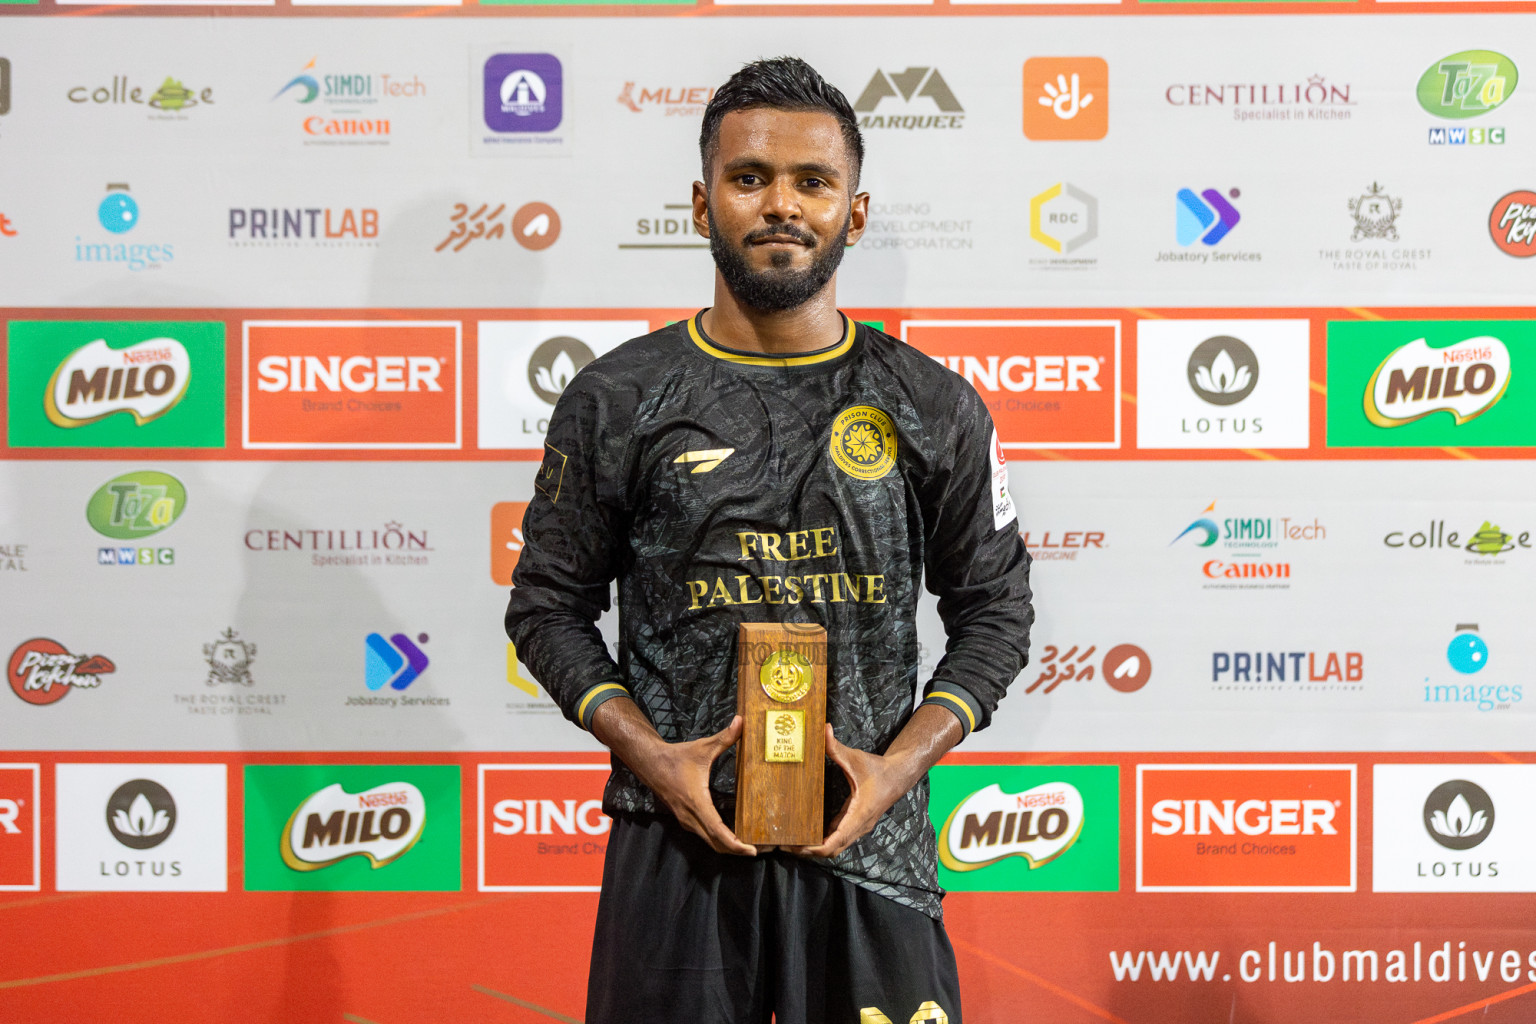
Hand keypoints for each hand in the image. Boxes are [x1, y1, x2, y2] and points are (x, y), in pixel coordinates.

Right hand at [596, 703, 756, 856]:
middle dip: (738, 850)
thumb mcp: (703, 747)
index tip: (752, 850)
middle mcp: (691, 816)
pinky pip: (705, 836)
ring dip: (729, 847)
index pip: (718, 832)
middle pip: (716, 844)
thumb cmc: (677, 757)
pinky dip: (720, 841)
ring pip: (710, 843)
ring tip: (750, 846)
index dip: (736, 845)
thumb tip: (741, 721)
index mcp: (697, 802)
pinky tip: (733, 836)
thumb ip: (725, 737)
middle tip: (760, 850)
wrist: (650, 764)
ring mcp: (687, 821)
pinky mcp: (686, 820)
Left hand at [789, 724, 913, 859]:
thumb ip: (836, 747)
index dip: (815, 848)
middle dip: (809, 851)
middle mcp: (858, 826)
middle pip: (832, 850)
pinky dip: (824, 840)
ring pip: (836, 847)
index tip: (797, 846)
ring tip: (793, 841)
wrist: (899, 775)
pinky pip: (839, 837)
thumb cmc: (878, 769)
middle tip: (786, 844)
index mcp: (858, 814)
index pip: (835, 842)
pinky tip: (808, 833)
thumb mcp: (855, 758)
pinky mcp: (856, 823)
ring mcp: (858, 827)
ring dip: (816, 847)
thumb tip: (824, 729)